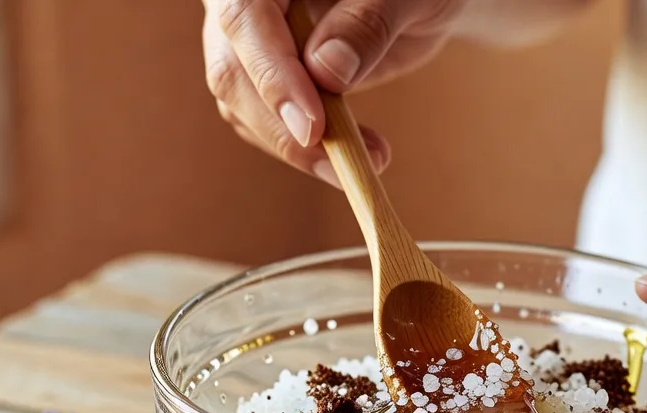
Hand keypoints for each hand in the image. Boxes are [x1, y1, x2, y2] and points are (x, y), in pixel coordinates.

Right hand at [201, 0, 466, 185]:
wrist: (414, 2)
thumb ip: (368, 23)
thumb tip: (326, 70)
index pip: (244, 16)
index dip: (273, 74)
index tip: (311, 126)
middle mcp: (246, 1)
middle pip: (232, 68)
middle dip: (282, 125)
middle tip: (341, 164)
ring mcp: (250, 40)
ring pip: (240, 102)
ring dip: (296, 146)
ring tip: (369, 158)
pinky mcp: (265, 75)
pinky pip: (261, 119)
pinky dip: (303, 147)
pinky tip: (354, 152)